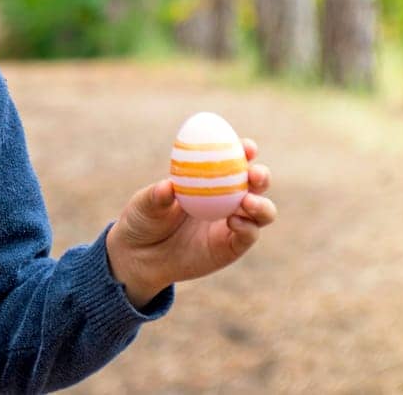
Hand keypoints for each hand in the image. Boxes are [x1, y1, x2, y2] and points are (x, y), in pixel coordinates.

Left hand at [104, 137, 275, 303]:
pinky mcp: (232, 247)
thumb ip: (157, 196)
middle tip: (254, 174)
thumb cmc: (143, 219)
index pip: (233, 160)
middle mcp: (226, 198)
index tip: (247, 146)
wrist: (140, 256)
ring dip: (261, 204)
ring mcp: (232, 223)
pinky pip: (249, 235)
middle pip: (256, 184)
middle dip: (261, 175)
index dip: (244, 151)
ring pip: (262, 211)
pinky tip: (234, 221)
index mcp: (208, 179)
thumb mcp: (145, 205)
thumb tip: (167, 186)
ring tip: (247, 202)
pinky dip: (248, 227)